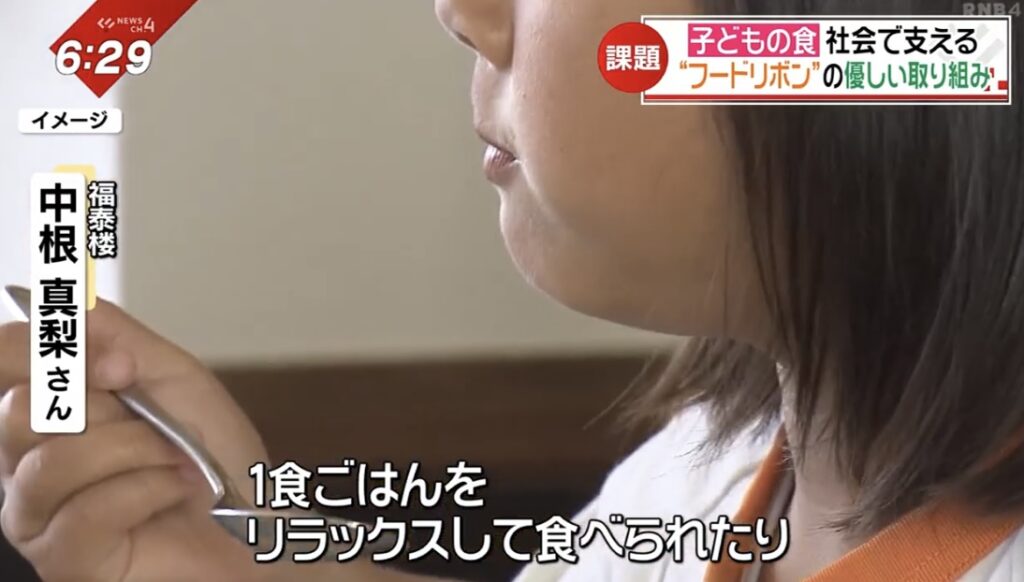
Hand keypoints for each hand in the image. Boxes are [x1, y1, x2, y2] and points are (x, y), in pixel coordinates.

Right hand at [0, 298, 272, 581]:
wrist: (257, 525)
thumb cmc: (218, 460)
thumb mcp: (174, 378)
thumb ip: (115, 335)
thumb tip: (62, 296)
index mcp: (53, 410)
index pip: (3, 357)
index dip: (57, 353)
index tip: (121, 366)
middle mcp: (30, 459)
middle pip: (20, 409)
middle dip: (107, 410)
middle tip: (155, 426)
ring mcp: (39, 512)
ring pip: (52, 459)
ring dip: (137, 451)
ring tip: (174, 460)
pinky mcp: (63, 557)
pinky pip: (86, 509)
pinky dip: (149, 490)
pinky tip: (171, 493)